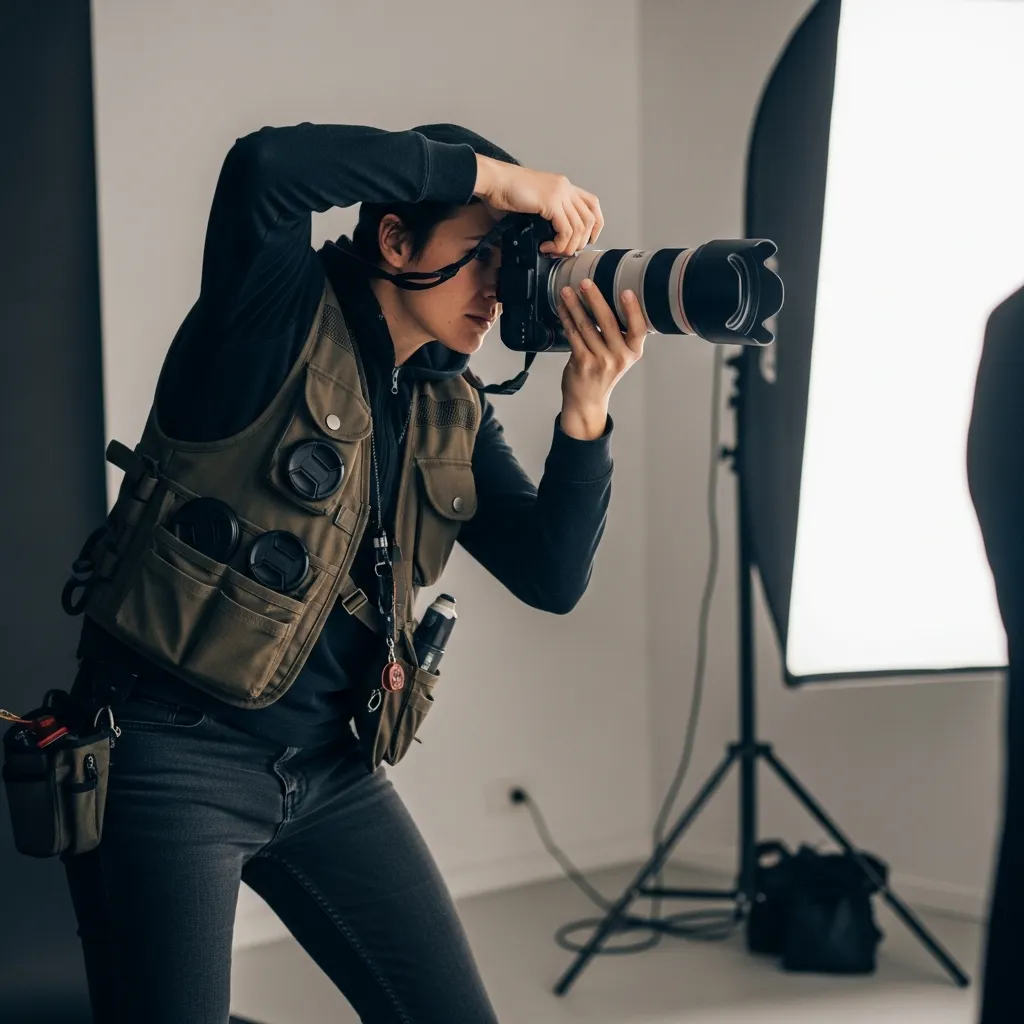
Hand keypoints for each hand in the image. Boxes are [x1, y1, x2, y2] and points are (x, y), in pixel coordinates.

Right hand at [474, 154, 604, 256]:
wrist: (496, 181)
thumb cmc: (508, 191)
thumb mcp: (536, 201)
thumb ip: (550, 212)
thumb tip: (555, 236)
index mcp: (565, 186)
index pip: (593, 205)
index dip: (596, 226)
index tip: (586, 241)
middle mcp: (566, 188)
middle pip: (590, 219)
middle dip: (581, 242)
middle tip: (565, 252)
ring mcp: (560, 194)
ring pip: (579, 228)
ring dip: (568, 246)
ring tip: (553, 252)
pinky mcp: (551, 202)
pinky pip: (565, 231)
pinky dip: (559, 244)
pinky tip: (546, 247)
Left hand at [557, 279, 646, 414]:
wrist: (587, 401)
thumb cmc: (603, 374)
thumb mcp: (620, 357)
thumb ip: (619, 336)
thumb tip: (606, 300)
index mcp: (632, 352)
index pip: (638, 329)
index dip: (633, 309)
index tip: (626, 291)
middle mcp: (619, 357)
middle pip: (608, 322)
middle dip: (594, 298)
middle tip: (585, 282)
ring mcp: (600, 360)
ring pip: (586, 326)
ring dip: (574, 305)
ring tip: (567, 291)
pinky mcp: (582, 362)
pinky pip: (573, 335)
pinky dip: (566, 318)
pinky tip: (562, 308)